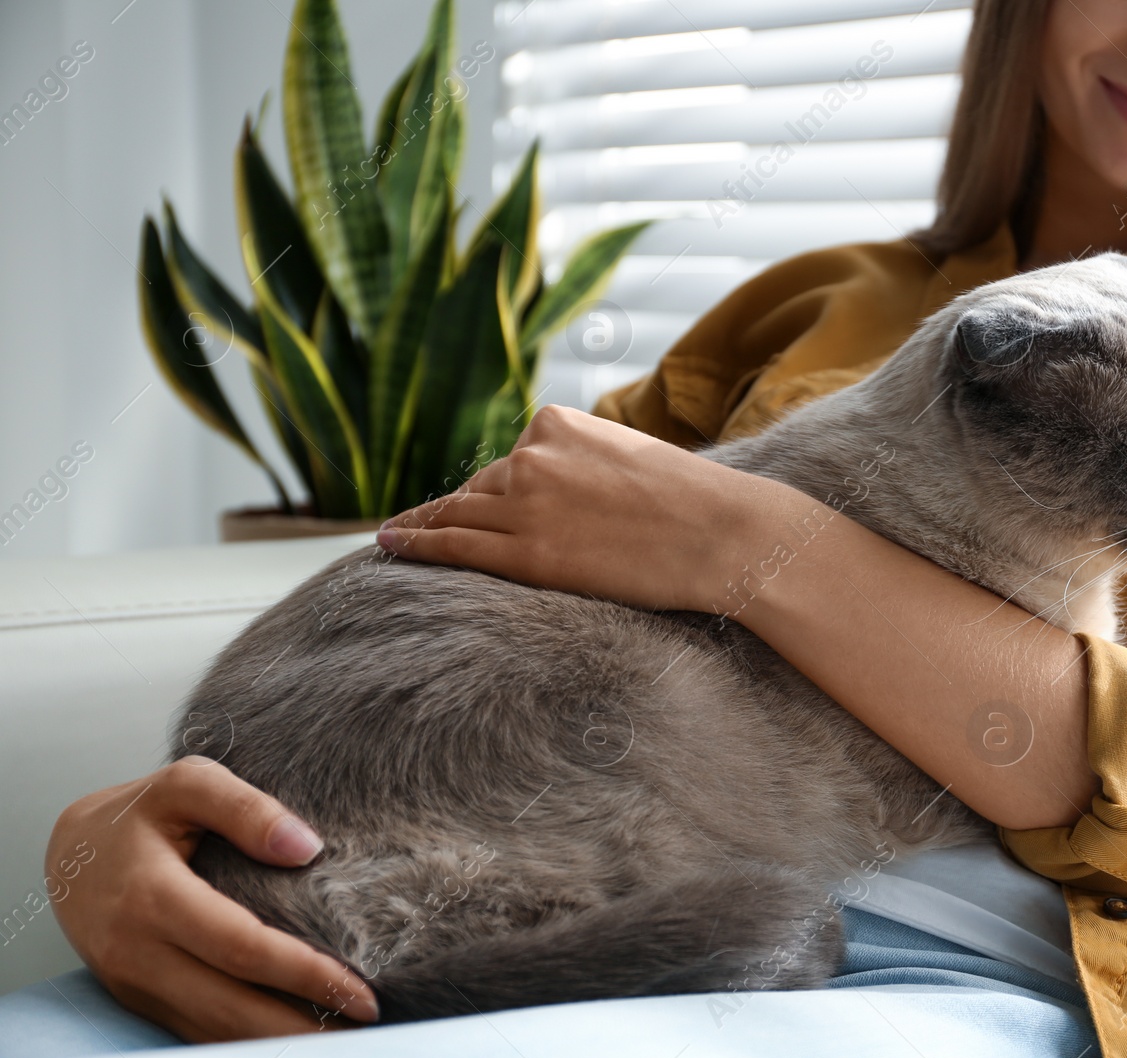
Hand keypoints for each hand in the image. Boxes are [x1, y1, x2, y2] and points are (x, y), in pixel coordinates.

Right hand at [47, 757, 379, 1040]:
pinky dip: (245, 1040)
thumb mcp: (187, 784)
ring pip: (212, 1031)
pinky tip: (292, 1034)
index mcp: (153, 897)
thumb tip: (306, 847)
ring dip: (277, 1041)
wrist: (71, 852)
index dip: (304, 973)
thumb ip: (245, 807)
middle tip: (364, 1021)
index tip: (359, 987)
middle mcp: (138, 953)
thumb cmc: (140, 813)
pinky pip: (196, 1032)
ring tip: (341, 1036)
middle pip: (230, 1007)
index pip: (242, 948)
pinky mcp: (139, 999)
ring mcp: (135, 984)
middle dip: (301, 1025)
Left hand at [377, 404, 784, 610]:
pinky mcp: (526, 552)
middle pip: (480, 487)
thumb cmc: (695, 502)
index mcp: (558, 423)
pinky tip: (389, 544)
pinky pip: (453, 545)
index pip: (512, 458)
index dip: (496, 488)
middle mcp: (531, 455)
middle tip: (422, 526)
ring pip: (457, 514)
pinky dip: (415, 544)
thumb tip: (569, 491)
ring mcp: (525, 503)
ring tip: (393, 537)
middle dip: (465, 509)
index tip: (477, 501)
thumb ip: (587, 463)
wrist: (724, 533)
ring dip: (425, 525)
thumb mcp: (631, 456)